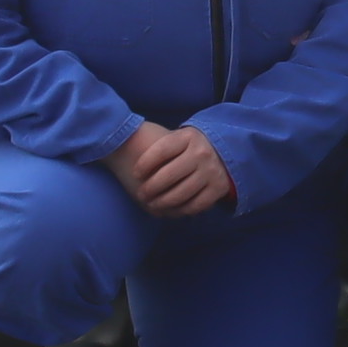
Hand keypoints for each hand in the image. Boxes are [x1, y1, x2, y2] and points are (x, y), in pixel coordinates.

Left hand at [108, 120, 234, 219]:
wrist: (224, 151)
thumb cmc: (188, 147)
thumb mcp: (177, 138)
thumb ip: (158, 143)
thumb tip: (124, 146)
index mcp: (188, 136)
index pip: (161, 150)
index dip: (144, 164)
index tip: (136, 174)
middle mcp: (202, 153)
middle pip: (169, 174)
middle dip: (150, 188)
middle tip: (142, 194)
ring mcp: (212, 171)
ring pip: (181, 193)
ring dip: (162, 202)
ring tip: (153, 204)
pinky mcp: (219, 188)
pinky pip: (196, 204)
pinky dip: (181, 210)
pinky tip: (171, 209)